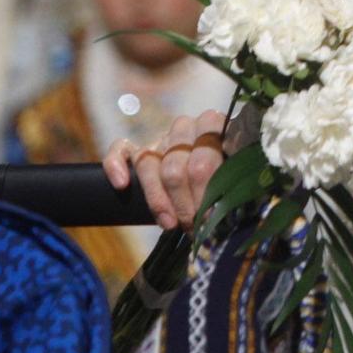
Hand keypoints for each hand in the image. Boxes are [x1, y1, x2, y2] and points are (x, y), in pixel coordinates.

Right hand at [103, 108, 227, 230]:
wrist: (206, 175)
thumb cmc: (226, 177)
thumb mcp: (235, 176)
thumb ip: (232, 183)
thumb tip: (228, 213)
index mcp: (215, 126)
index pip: (206, 155)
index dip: (207, 190)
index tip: (210, 216)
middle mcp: (186, 127)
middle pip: (177, 165)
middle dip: (185, 202)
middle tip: (193, 225)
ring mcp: (160, 137)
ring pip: (150, 164)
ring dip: (159, 199)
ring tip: (172, 224)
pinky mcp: (136, 148)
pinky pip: (120, 150)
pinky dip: (117, 166)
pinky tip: (122, 185)